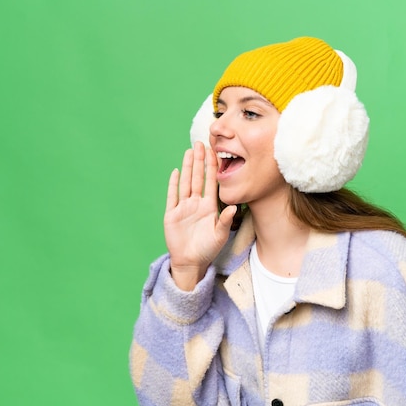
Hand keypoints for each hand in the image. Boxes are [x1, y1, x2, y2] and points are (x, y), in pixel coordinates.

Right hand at [164, 141, 236, 290]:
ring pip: (186, 182)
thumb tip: (233, 207)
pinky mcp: (172, 214)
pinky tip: (176, 171)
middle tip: (201, 143)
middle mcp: (196, 203)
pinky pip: (173, 196)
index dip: (212, 167)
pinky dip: (174, 184)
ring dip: (187, 167)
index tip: (215, 152)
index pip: (211, 182)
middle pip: (198, 177)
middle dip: (199, 161)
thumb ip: (225, 221)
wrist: (190, 262)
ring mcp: (183, 207)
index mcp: (208, 206)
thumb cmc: (207, 250)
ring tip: (190, 152)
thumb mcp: (219, 235)